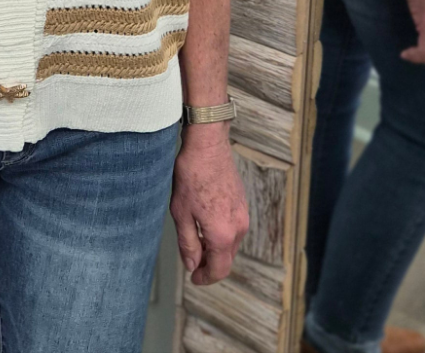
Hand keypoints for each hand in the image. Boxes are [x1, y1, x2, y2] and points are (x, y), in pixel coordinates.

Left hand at [170, 124, 248, 284]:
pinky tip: (207, 224)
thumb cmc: (191, 176)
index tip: (194, 278)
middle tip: (193, 262)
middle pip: (226, 259)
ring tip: (197, 241)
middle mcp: (238, 228)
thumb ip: (188, 243)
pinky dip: (222, 234)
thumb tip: (192, 265)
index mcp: (222, 234)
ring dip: (216, 249)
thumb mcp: (181, 212)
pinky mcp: (243, 203)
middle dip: (210, 264)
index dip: (205, 278)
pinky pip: (235, 229)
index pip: (219, 269)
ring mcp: (243, 215)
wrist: (208, 145)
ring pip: (231, 244)